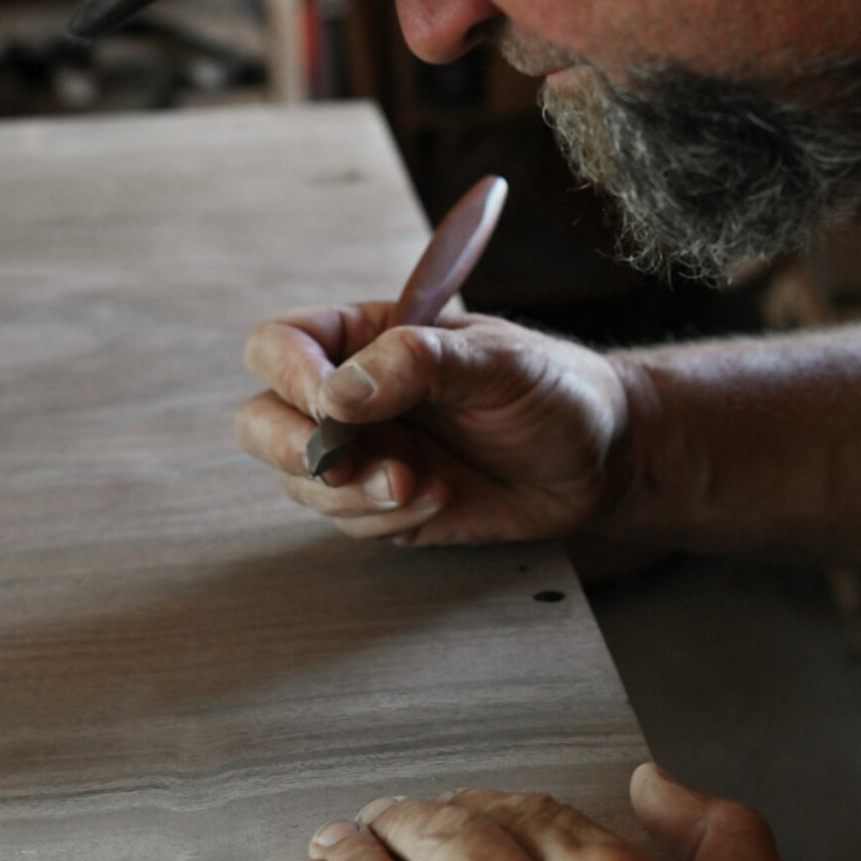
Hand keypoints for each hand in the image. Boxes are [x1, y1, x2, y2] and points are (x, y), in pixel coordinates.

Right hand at [237, 305, 630, 544]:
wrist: (598, 457)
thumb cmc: (552, 388)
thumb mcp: (497, 360)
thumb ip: (420, 363)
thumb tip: (340, 394)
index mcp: (365, 338)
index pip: (280, 346)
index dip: (288, 375)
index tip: (332, 405)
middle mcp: (350, 396)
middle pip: (262, 421)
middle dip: (295, 450)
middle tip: (347, 465)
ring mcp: (363, 453)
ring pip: (301, 483)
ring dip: (354, 494)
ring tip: (426, 484)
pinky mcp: (384, 504)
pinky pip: (347, 521)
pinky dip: (385, 519)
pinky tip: (443, 499)